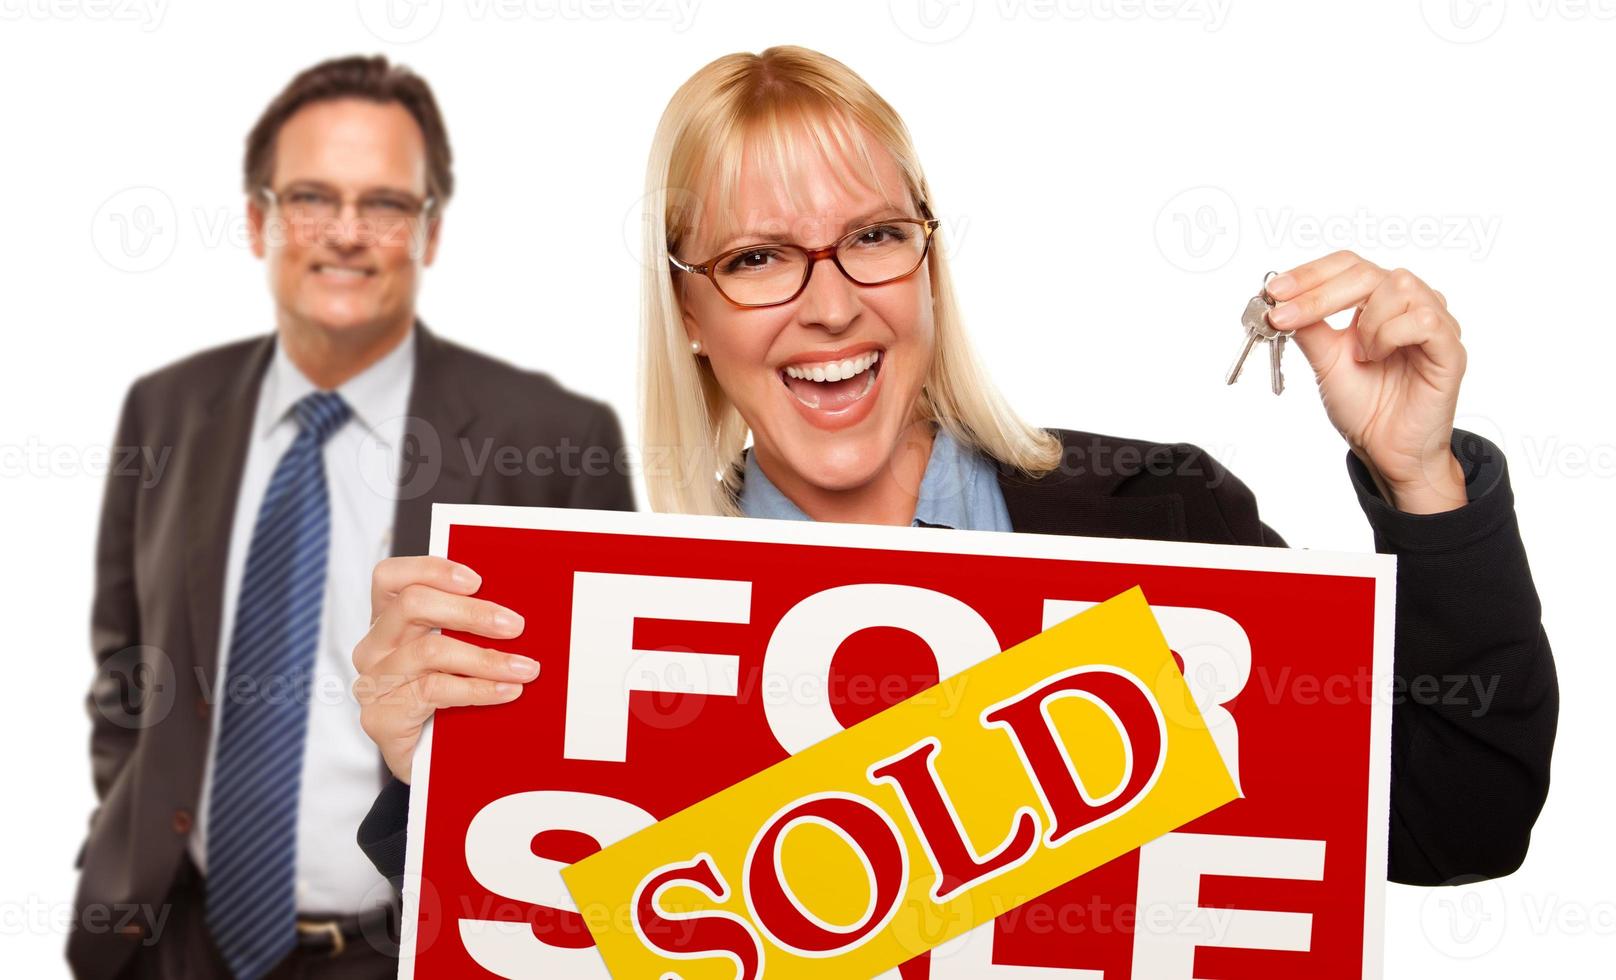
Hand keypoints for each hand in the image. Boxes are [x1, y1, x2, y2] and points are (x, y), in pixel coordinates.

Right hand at [352, 556, 533, 782]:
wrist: (426, 765)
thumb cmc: (446, 699)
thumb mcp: (454, 654)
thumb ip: (467, 627)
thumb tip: (516, 608)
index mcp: (388, 621)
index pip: (391, 577)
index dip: (431, 569)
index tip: (477, 580)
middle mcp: (374, 647)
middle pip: (413, 605)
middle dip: (470, 612)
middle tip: (515, 625)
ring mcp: (374, 682)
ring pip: (429, 651)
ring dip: (485, 658)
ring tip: (524, 668)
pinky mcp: (381, 716)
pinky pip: (434, 692)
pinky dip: (478, 689)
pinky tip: (506, 691)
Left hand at [1264, 251, 1468, 513]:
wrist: (1385, 449)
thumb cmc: (1364, 405)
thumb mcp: (1324, 362)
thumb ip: (1309, 328)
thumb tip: (1280, 300)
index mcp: (1378, 301)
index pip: (1347, 266)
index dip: (1309, 273)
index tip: (1273, 290)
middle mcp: (1409, 304)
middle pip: (1367, 271)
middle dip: (1319, 293)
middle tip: (1285, 316)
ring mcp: (1434, 322)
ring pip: (1399, 287)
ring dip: (1366, 323)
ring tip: (1360, 356)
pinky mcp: (1449, 347)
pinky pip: (1423, 320)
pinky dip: (1390, 336)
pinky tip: (1378, 358)